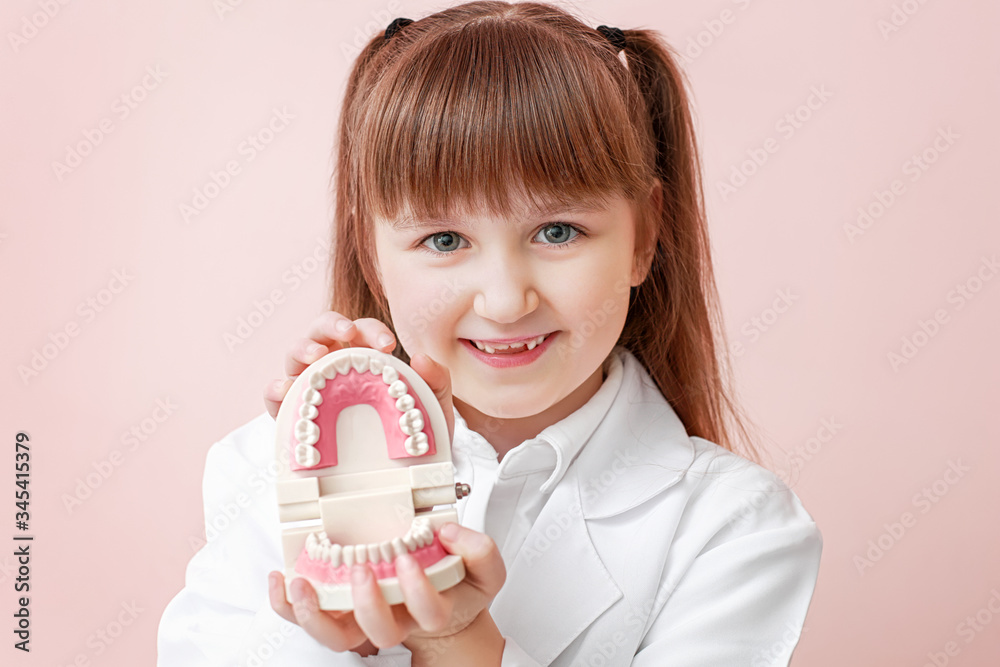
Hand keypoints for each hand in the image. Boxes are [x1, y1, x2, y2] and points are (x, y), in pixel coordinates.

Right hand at [262, 311, 454, 443]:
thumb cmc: (413, 432)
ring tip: (316, 356)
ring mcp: (309, 387)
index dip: (370, 329)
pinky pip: (277, 397)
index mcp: (362, 356)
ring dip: (302, 348)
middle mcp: (332, 366)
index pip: (360, 331)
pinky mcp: (293, 414)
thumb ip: (436, 379)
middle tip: (347, 335)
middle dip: (332, 326)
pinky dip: (276, 388)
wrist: (404, 475)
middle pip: (322, 332)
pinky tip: (285, 388)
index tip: (388, 345)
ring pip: (295, 356)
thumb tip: (421, 357)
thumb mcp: (433, 406)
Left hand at [267, 522, 506, 656]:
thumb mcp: (484, 568)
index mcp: (433, 610)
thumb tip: (446, 533)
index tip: (409, 559)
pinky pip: (311, 619)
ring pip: (338, 638)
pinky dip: (288, 606)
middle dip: (368, 603)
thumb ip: (479, 549)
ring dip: (316, 616)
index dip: (418, 591)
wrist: (443, 608)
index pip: (429, 613)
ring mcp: (365, 622)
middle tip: (362, 570)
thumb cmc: (457, 585)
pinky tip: (282, 581)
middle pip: (381, 631)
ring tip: (302, 585)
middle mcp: (396, 622)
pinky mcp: (340, 614)